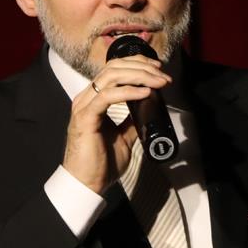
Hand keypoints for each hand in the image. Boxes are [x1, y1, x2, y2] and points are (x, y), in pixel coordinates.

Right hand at [63, 56, 172, 193]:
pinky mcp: (85, 118)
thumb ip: (132, 120)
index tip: (158, 69)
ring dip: (139, 76)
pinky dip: (128, 92)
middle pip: (113, 68)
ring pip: (111, 77)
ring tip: (159, 82)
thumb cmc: (102, 163)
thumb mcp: (124, 136)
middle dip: (142, 67)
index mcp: (94, 100)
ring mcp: (84, 106)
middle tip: (163, 75)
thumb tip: (149, 109)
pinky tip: (145, 93)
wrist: (87, 184)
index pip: (114, 69)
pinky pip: (107, 97)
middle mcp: (86, 98)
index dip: (137, 64)